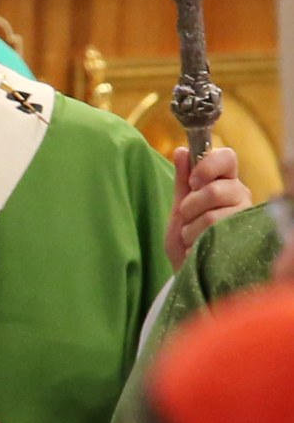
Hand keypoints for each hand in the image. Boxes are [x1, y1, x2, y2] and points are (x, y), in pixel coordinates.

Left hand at [165, 146, 251, 270]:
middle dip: (190, 206)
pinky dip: (196, 240)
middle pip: (216, 189)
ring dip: (191, 229)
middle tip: (187, 217)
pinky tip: (198, 247)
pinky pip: (214, 234)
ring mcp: (243, 218)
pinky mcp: (241, 239)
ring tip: (192, 237)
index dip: (208, 165)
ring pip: (213, 215)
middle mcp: (240, 196)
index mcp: (225, 182)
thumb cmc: (185, 239)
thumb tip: (182, 151)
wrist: (188, 271)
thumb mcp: (179, 208)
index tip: (193, 182)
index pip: (227, 157)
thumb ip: (182, 181)